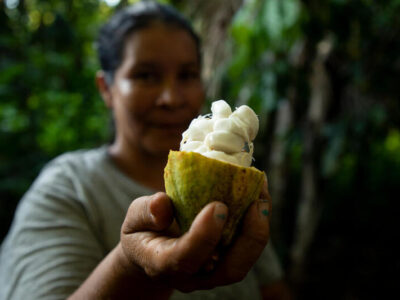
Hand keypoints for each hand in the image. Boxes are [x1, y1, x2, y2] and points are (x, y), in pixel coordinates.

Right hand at [119, 178, 270, 292]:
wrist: (150, 253)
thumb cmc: (142, 232)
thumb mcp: (134, 219)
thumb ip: (145, 212)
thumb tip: (162, 204)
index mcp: (163, 263)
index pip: (186, 257)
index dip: (204, 235)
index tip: (219, 206)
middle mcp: (191, 276)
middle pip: (228, 270)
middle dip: (249, 238)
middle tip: (258, 203)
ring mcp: (210, 274)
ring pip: (242, 263)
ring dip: (258, 232)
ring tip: (263, 197)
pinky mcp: (223, 263)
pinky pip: (245, 251)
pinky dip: (255, 226)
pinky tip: (258, 198)